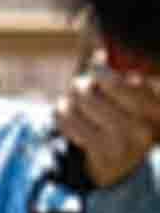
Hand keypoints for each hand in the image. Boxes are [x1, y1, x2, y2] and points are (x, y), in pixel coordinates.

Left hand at [58, 61, 159, 191]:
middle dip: (88, 80)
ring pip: (85, 99)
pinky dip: (62, 115)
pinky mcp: (102, 154)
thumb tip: (96, 42)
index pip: (130, 77)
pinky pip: (70, 121)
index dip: (106, 67)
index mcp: (156, 106)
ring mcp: (126, 141)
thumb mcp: (131, 100)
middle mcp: (147, 123)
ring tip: (73, 102)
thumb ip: (119, 72)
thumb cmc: (123, 123)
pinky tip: (68, 117)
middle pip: (107, 83)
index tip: (96, 63)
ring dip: (71, 98)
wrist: (119, 170)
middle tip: (82, 85)